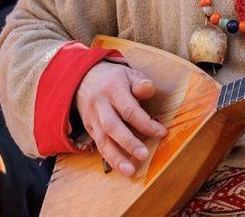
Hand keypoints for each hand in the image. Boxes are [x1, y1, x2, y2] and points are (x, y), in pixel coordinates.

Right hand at [74, 62, 166, 176]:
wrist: (83, 79)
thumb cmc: (114, 78)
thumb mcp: (129, 73)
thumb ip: (140, 82)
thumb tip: (148, 89)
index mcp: (113, 89)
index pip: (129, 109)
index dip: (145, 123)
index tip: (161, 133)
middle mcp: (100, 105)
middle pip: (113, 126)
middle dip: (128, 142)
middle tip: (144, 155)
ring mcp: (92, 118)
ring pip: (102, 140)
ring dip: (116, 158)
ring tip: (130, 171)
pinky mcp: (89, 128)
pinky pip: (98, 145)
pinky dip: (109, 158)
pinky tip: (121, 168)